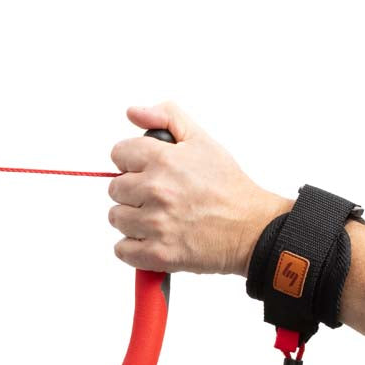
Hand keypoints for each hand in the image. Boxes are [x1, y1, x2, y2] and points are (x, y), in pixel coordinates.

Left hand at [108, 102, 291, 275]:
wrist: (251, 228)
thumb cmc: (227, 187)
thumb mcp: (202, 140)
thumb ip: (166, 118)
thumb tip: (133, 112)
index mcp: (164, 160)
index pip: (119, 154)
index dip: (131, 162)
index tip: (145, 171)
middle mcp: (156, 190)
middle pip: (114, 189)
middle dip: (132, 192)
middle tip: (158, 197)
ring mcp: (155, 224)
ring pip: (116, 218)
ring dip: (132, 220)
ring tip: (159, 218)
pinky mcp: (157, 253)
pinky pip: (121, 250)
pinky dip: (133, 248)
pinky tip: (154, 239)